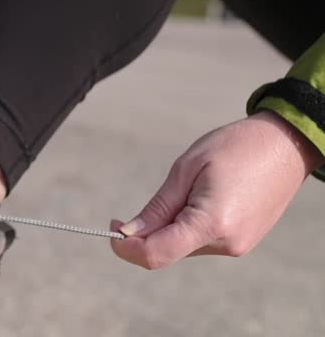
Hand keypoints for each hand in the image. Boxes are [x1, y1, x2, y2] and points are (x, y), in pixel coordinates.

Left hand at [111, 110, 324, 269]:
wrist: (287, 145)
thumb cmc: (236, 147)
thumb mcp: (187, 168)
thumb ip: (158, 207)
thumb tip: (129, 232)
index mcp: (211, 223)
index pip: (156, 253)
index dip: (126, 247)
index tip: (112, 226)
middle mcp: (226, 243)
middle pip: (167, 250)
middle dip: (146, 232)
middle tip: (144, 204)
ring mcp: (237, 245)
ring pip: (183, 246)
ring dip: (169, 227)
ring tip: (189, 189)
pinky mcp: (242, 242)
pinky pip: (201, 241)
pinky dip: (187, 226)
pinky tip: (201, 198)